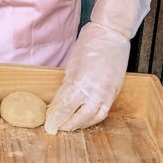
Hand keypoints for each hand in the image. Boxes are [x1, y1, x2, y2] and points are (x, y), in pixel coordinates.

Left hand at [45, 0, 157, 133]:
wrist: (112, 34)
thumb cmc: (89, 45)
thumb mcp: (72, 65)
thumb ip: (66, 86)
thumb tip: (58, 103)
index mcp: (82, 82)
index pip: (65, 106)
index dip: (55, 118)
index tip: (48, 126)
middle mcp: (97, 90)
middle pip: (79, 116)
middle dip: (66, 124)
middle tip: (56, 128)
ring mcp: (108, 92)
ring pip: (93, 117)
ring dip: (80, 124)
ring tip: (69, 126)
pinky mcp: (115, 92)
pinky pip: (104, 111)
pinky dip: (93, 118)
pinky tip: (85, 119)